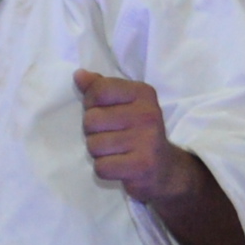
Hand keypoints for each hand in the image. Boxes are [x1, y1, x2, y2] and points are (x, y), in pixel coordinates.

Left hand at [79, 70, 244, 244]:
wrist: (165, 169)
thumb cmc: (137, 132)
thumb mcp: (123, 104)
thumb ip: (100, 88)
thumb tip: (79, 75)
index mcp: (142, 93)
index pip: (98, 91)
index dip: (91, 104)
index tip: (105, 113)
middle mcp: (147, 114)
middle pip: (91, 120)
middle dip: (94, 132)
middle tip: (112, 137)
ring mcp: (147, 140)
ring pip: (94, 145)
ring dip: (99, 153)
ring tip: (117, 152)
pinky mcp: (142, 166)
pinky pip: (101, 167)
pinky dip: (105, 169)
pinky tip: (119, 165)